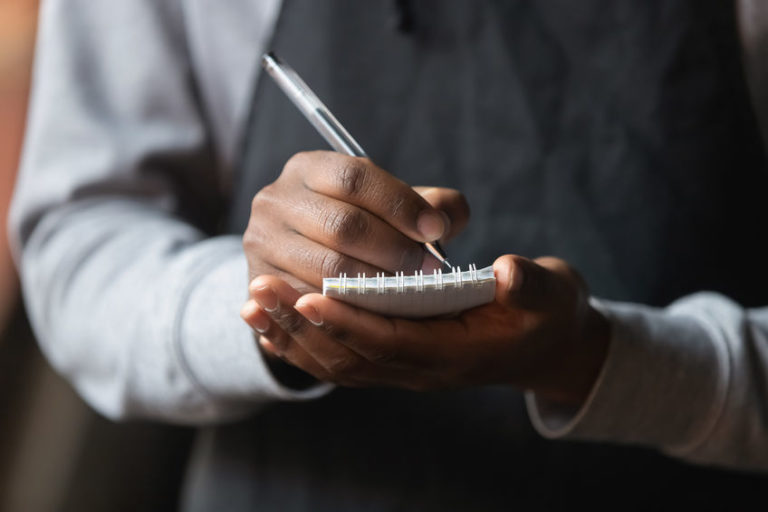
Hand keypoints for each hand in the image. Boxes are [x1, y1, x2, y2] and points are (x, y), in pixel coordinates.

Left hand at [240, 254, 609, 405]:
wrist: (546, 342)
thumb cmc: (547, 312)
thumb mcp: (552, 294)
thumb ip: (531, 285)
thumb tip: (507, 271)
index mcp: (457, 354)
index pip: (392, 341)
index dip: (350, 321)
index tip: (308, 293)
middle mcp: (423, 370)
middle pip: (351, 354)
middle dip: (303, 324)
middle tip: (258, 290)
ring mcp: (406, 370)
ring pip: (338, 362)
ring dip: (292, 334)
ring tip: (252, 302)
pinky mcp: (396, 359)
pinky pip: (340, 360)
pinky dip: (303, 345)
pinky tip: (270, 325)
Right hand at [243, 151, 468, 293]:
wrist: (302, 263)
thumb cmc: (361, 227)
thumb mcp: (391, 207)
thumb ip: (431, 205)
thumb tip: (445, 220)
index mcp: (310, 168)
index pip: (355, 178)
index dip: (400, 204)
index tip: (435, 230)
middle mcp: (276, 198)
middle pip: (343, 225)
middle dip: (395, 249)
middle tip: (429, 268)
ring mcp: (263, 241)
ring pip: (329, 269)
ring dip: (378, 284)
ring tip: (409, 291)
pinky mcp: (261, 281)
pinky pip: (312, 300)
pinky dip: (351, 308)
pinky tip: (378, 310)